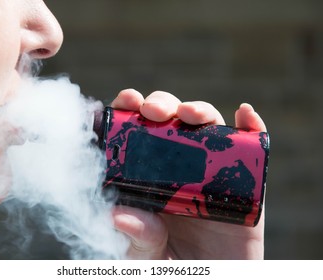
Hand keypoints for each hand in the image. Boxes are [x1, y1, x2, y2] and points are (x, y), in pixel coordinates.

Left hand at [110, 89, 266, 259]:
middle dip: (160, 105)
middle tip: (151, 111)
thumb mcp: (145, 253)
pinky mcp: (244, 181)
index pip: (134, 130)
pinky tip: (246, 117)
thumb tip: (118, 214)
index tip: (126, 103)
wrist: (211, 278)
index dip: (127, 110)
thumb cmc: (170, 263)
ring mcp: (211, 168)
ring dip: (198, 110)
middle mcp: (178, 164)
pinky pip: (251, 146)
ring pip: (207, 125)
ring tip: (189, 115)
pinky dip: (251, 127)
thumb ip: (135, 234)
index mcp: (147, 173)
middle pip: (169, 119)